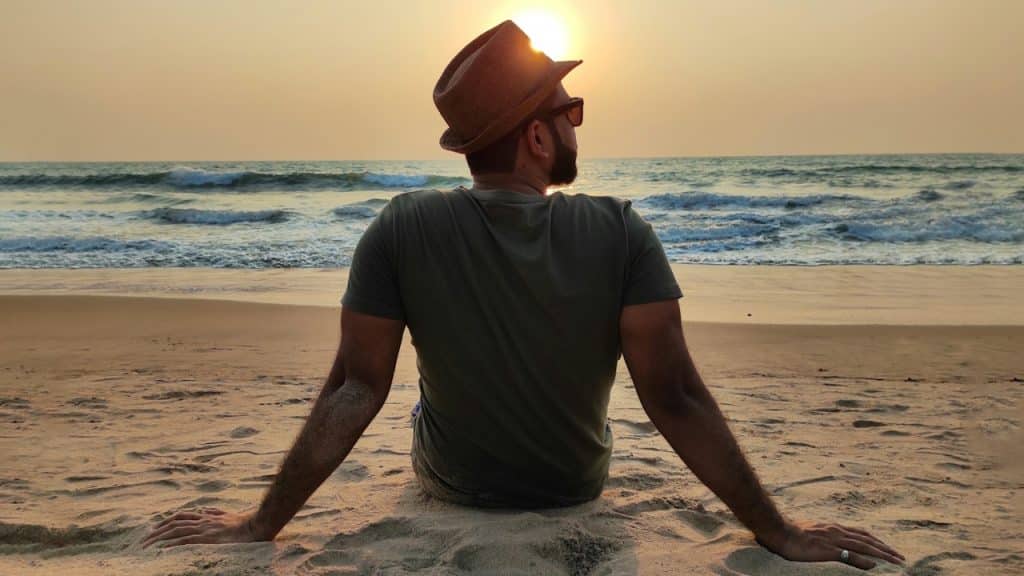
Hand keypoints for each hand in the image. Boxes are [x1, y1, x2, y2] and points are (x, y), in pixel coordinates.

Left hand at [142, 507, 265, 548]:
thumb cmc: (247, 522)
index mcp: (207, 516)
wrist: (258, 524)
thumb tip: (207, 510)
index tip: (155, 528)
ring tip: (147, 546)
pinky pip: (186, 540)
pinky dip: (173, 544)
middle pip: (174, 522)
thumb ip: (216, 512)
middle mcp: (203, 521)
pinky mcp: (209, 538)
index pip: (181, 516)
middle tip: (144, 540)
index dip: (166, 521)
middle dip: (157, 530)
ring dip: (159, 538)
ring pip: (177, 530)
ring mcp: (205, 529)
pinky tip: (163, 549)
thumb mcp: (228, 515)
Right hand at [757, 520, 904, 570]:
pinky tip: (874, 566)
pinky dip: (864, 560)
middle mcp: (837, 531)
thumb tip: (833, 546)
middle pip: (867, 539)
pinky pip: (850, 555)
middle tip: (900, 556)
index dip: (875, 540)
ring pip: (863, 546)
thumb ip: (825, 538)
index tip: (887, 547)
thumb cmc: (791, 533)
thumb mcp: (812, 532)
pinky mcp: (828, 549)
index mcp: (833, 528)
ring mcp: (834, 540)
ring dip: (881, 553)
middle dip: (885, 548)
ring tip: (895, 561)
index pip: (860, 533)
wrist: (780, 531)